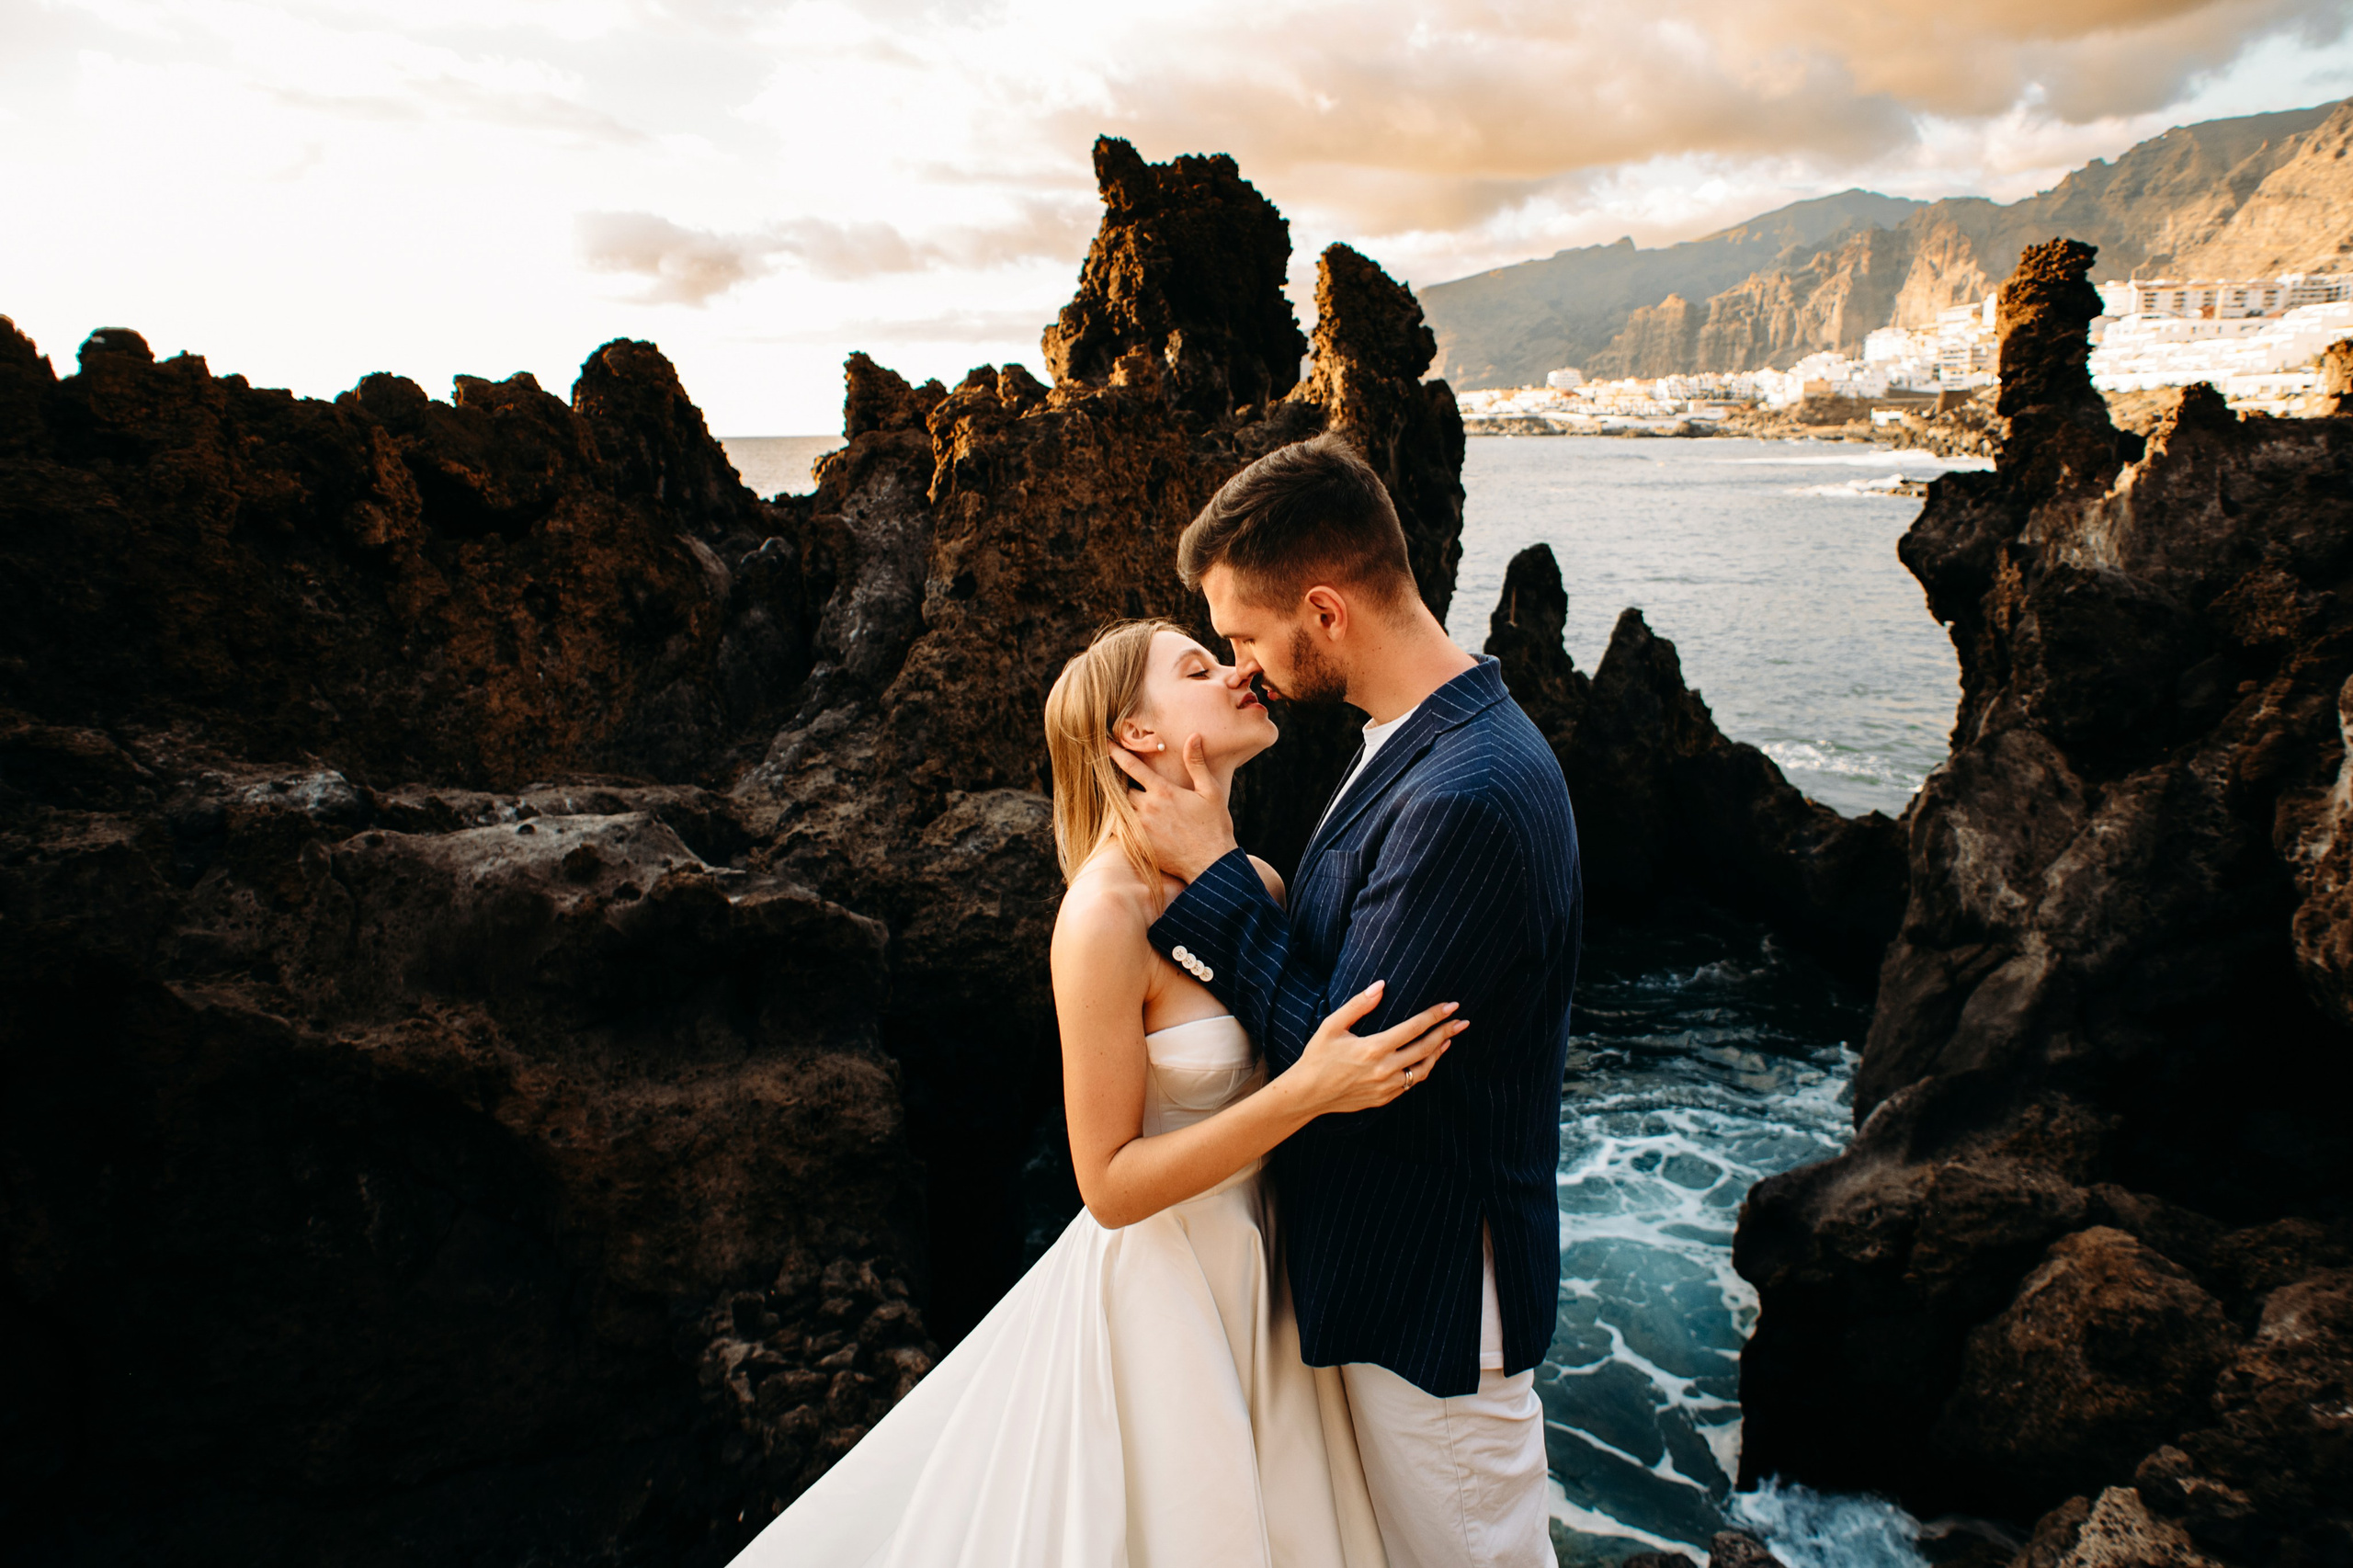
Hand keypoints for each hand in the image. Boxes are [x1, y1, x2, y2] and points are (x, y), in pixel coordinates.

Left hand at [1107, 734, 1239, 881]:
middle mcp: (1148, 808)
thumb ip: (1196, 763)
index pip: (1132, 767)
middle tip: (1125, 783)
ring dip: (1121, 805)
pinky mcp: (1138, 845)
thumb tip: (1194, 737)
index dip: (1117, 753)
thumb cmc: (1214, 826)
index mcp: (1163, 792)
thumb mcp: (1210, 791)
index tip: (1105, 744)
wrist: (1211, 863)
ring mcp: (1141, 828)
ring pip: (1118, 810)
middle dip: (1122, 785)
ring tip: (1126, 803)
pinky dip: (1120, 824)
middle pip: (1121, 790)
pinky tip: (1127, 823)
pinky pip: (1119, 831)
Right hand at [1285, 979, 1465, 1116]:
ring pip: (1423, 1069)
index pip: (1414, 1028)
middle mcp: (1384, 1069)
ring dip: (1438, 1053)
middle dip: (1446, 1032)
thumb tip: (1381, 986)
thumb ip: (1358, 1005)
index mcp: (1373, 1048)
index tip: (1452, 1006)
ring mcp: (1386, 1087)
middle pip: (1426, 1048)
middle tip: (1463, 1021)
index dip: (1435, 1015)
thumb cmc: (1318, 1056)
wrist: (1307, 1094)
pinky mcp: (1384, 1098)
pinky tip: (1426, 1059)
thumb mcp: (1332, 1025)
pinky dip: (1422, 1069)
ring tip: (1448, 1039)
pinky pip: (1411, 1083)